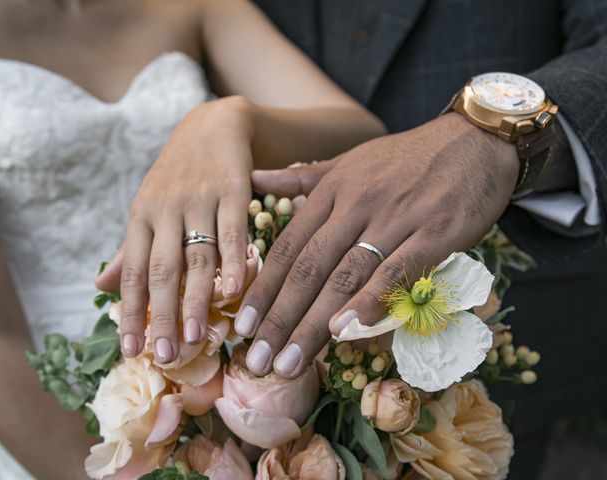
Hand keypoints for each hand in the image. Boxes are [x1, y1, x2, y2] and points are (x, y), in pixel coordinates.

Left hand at [96, 96, 255, 362]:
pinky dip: (233, 262)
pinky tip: (234, 291)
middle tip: (164, 355)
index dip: (131, 312)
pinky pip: (232, 231)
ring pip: (196, 256)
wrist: (213, 126)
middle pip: (161, 270)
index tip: (131, 350)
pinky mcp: (232, 190)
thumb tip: (99, 286)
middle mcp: (166, 210)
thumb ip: (129, 250)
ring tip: (196, 337)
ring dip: (195, 299)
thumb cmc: (178, 176)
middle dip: (161, 315)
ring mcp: (200, 199)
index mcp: (142, 217)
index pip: (133, 272)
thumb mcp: (148, 208)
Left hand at [237, 112, 518, 377]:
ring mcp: (394, 219)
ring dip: (314, 324)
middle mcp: (356, 205)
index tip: (242, 326)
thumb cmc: (405, 158)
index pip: (288, 246)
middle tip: (257, 361)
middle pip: (309, 268)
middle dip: (280, 318)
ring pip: (345, 276)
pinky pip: (396, 272)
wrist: (472, 141)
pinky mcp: (433, 233)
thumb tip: (256, 179)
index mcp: (332, 190)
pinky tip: (346, 331)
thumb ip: (302, 177)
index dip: (263, 289)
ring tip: (290, 362)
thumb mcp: (349, 161)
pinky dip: (370, 301)